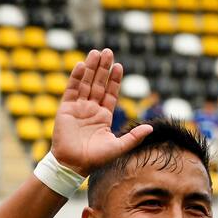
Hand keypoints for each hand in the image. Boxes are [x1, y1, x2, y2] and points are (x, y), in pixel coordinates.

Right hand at [51, 49, 151, 176]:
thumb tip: (151, 128)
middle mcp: (91, 109)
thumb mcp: (118, 147)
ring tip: (96, 53)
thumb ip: (134, 137)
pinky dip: (76, 77)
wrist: (73, 165)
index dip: (114, 80)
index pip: (111, 94)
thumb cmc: (95, 159)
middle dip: (103, 68)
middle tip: (108, 51)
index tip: (119, 66)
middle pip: (98, 84)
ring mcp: (78, 108)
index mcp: (104, 116)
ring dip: (91, 68)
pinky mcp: (66, 109)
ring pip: (86, 83)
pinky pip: (72, 90)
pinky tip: (82, 65)